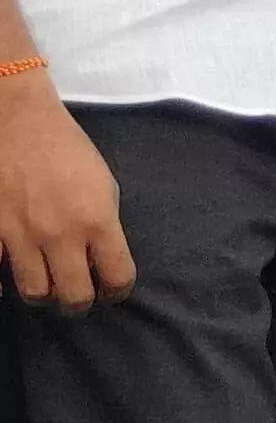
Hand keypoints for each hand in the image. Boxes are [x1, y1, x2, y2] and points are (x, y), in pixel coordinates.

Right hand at [0, 89, 133, 310]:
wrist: (18, 120)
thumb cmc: (66, 148)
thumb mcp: (103, 185)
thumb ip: (104, 225)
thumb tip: (101, 257)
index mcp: (97, 221)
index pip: (117, 277)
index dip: (117, 290)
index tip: (112, 290)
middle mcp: (60, 234)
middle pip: (74, 297)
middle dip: (80, 302)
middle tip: (78, 294)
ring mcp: (21, 235)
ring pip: (35, 292)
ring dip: (44, 293)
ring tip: (48, 283)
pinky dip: (4, 280)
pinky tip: (11, 273)